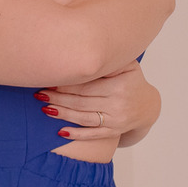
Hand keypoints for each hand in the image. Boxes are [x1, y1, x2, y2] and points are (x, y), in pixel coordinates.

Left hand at [35, 61, 159, 143]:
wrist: (148, 106)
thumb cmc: (131, 81)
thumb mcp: (127, 67)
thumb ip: (110, 60)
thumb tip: (87, 51)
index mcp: (120, 86)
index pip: (86, 86)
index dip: (65, 84)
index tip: (48, 81)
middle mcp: (118, 104)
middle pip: (81, 101)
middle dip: (58, 98)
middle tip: (40, 94)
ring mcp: (117, 120)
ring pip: (83, 118)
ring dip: (62, 114)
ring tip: (45, 108)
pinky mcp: (114, 132)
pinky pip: (93, 134)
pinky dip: (76, 134)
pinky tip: (60, 132)